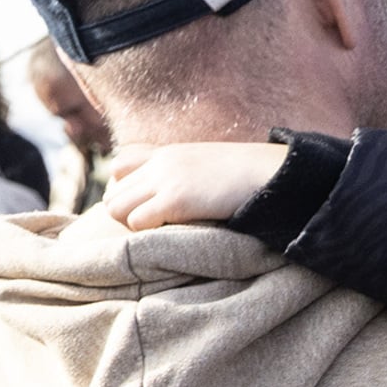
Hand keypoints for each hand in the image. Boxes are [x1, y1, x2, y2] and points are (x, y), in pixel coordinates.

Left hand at [103, 141, 288, 230]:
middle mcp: (160, 163)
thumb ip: (183, 173)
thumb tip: (172, 200)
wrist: (273, 174)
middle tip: (155, 227)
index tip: (147, 205)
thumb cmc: (247, 177)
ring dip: (133, 225)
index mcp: (167, 153)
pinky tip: (171, 233)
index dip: (126, 190)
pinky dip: (147, 233)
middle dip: (128, 214)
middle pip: (113, 193)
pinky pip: (136, 221)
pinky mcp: (175, 199)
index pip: (118, 167)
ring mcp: (165, 180)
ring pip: (116, 208)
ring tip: (162, 231)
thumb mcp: (206, 165)